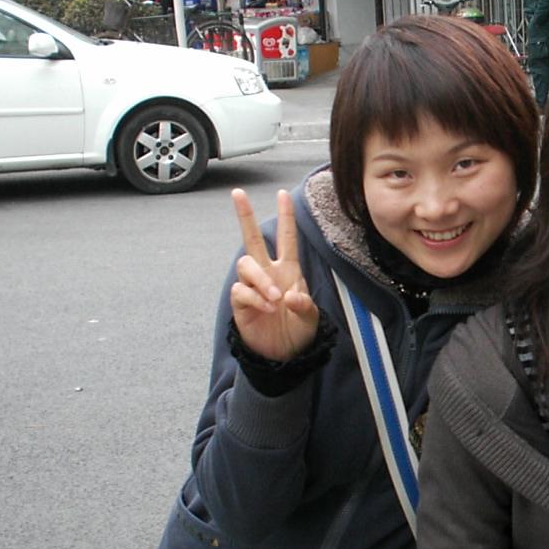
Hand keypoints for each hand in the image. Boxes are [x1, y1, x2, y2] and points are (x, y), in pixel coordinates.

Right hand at [229, 188, 318, 361]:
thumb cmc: (299, 331)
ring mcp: (252, 286)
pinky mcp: (240, 303)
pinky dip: (255, 297)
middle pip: (251, 238)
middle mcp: (267, 273)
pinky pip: (241, 291)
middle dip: (245, 215)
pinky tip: (268, 307)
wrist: (284, 355)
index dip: (285, 217)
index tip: (282, 194)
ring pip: (246, 265)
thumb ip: (305, 305)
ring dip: (261, 279)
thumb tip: (290, 295)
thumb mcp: (311, 318)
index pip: (286, 238)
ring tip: (275, 298)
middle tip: (238, 194)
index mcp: (288, 269)